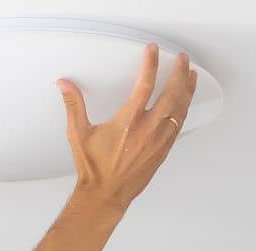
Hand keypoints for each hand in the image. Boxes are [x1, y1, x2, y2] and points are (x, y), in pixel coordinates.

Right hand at [57, 42, 197, 210]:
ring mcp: (159, 139)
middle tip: (181, 58)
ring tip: (190, 74)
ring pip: (180, 108)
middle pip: (171, 93)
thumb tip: (65, 84)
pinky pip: (180, 123)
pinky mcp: (164, 149)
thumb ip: (74, 106)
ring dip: (187, 89)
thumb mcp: (78, 134)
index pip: (144, 85)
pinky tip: (185, 101)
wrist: (106, 193)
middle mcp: (147, 129)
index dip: (150, 64)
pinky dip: (185, 108)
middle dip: (178, 72)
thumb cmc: (93, 167)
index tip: (151, 51)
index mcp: (128, 122)